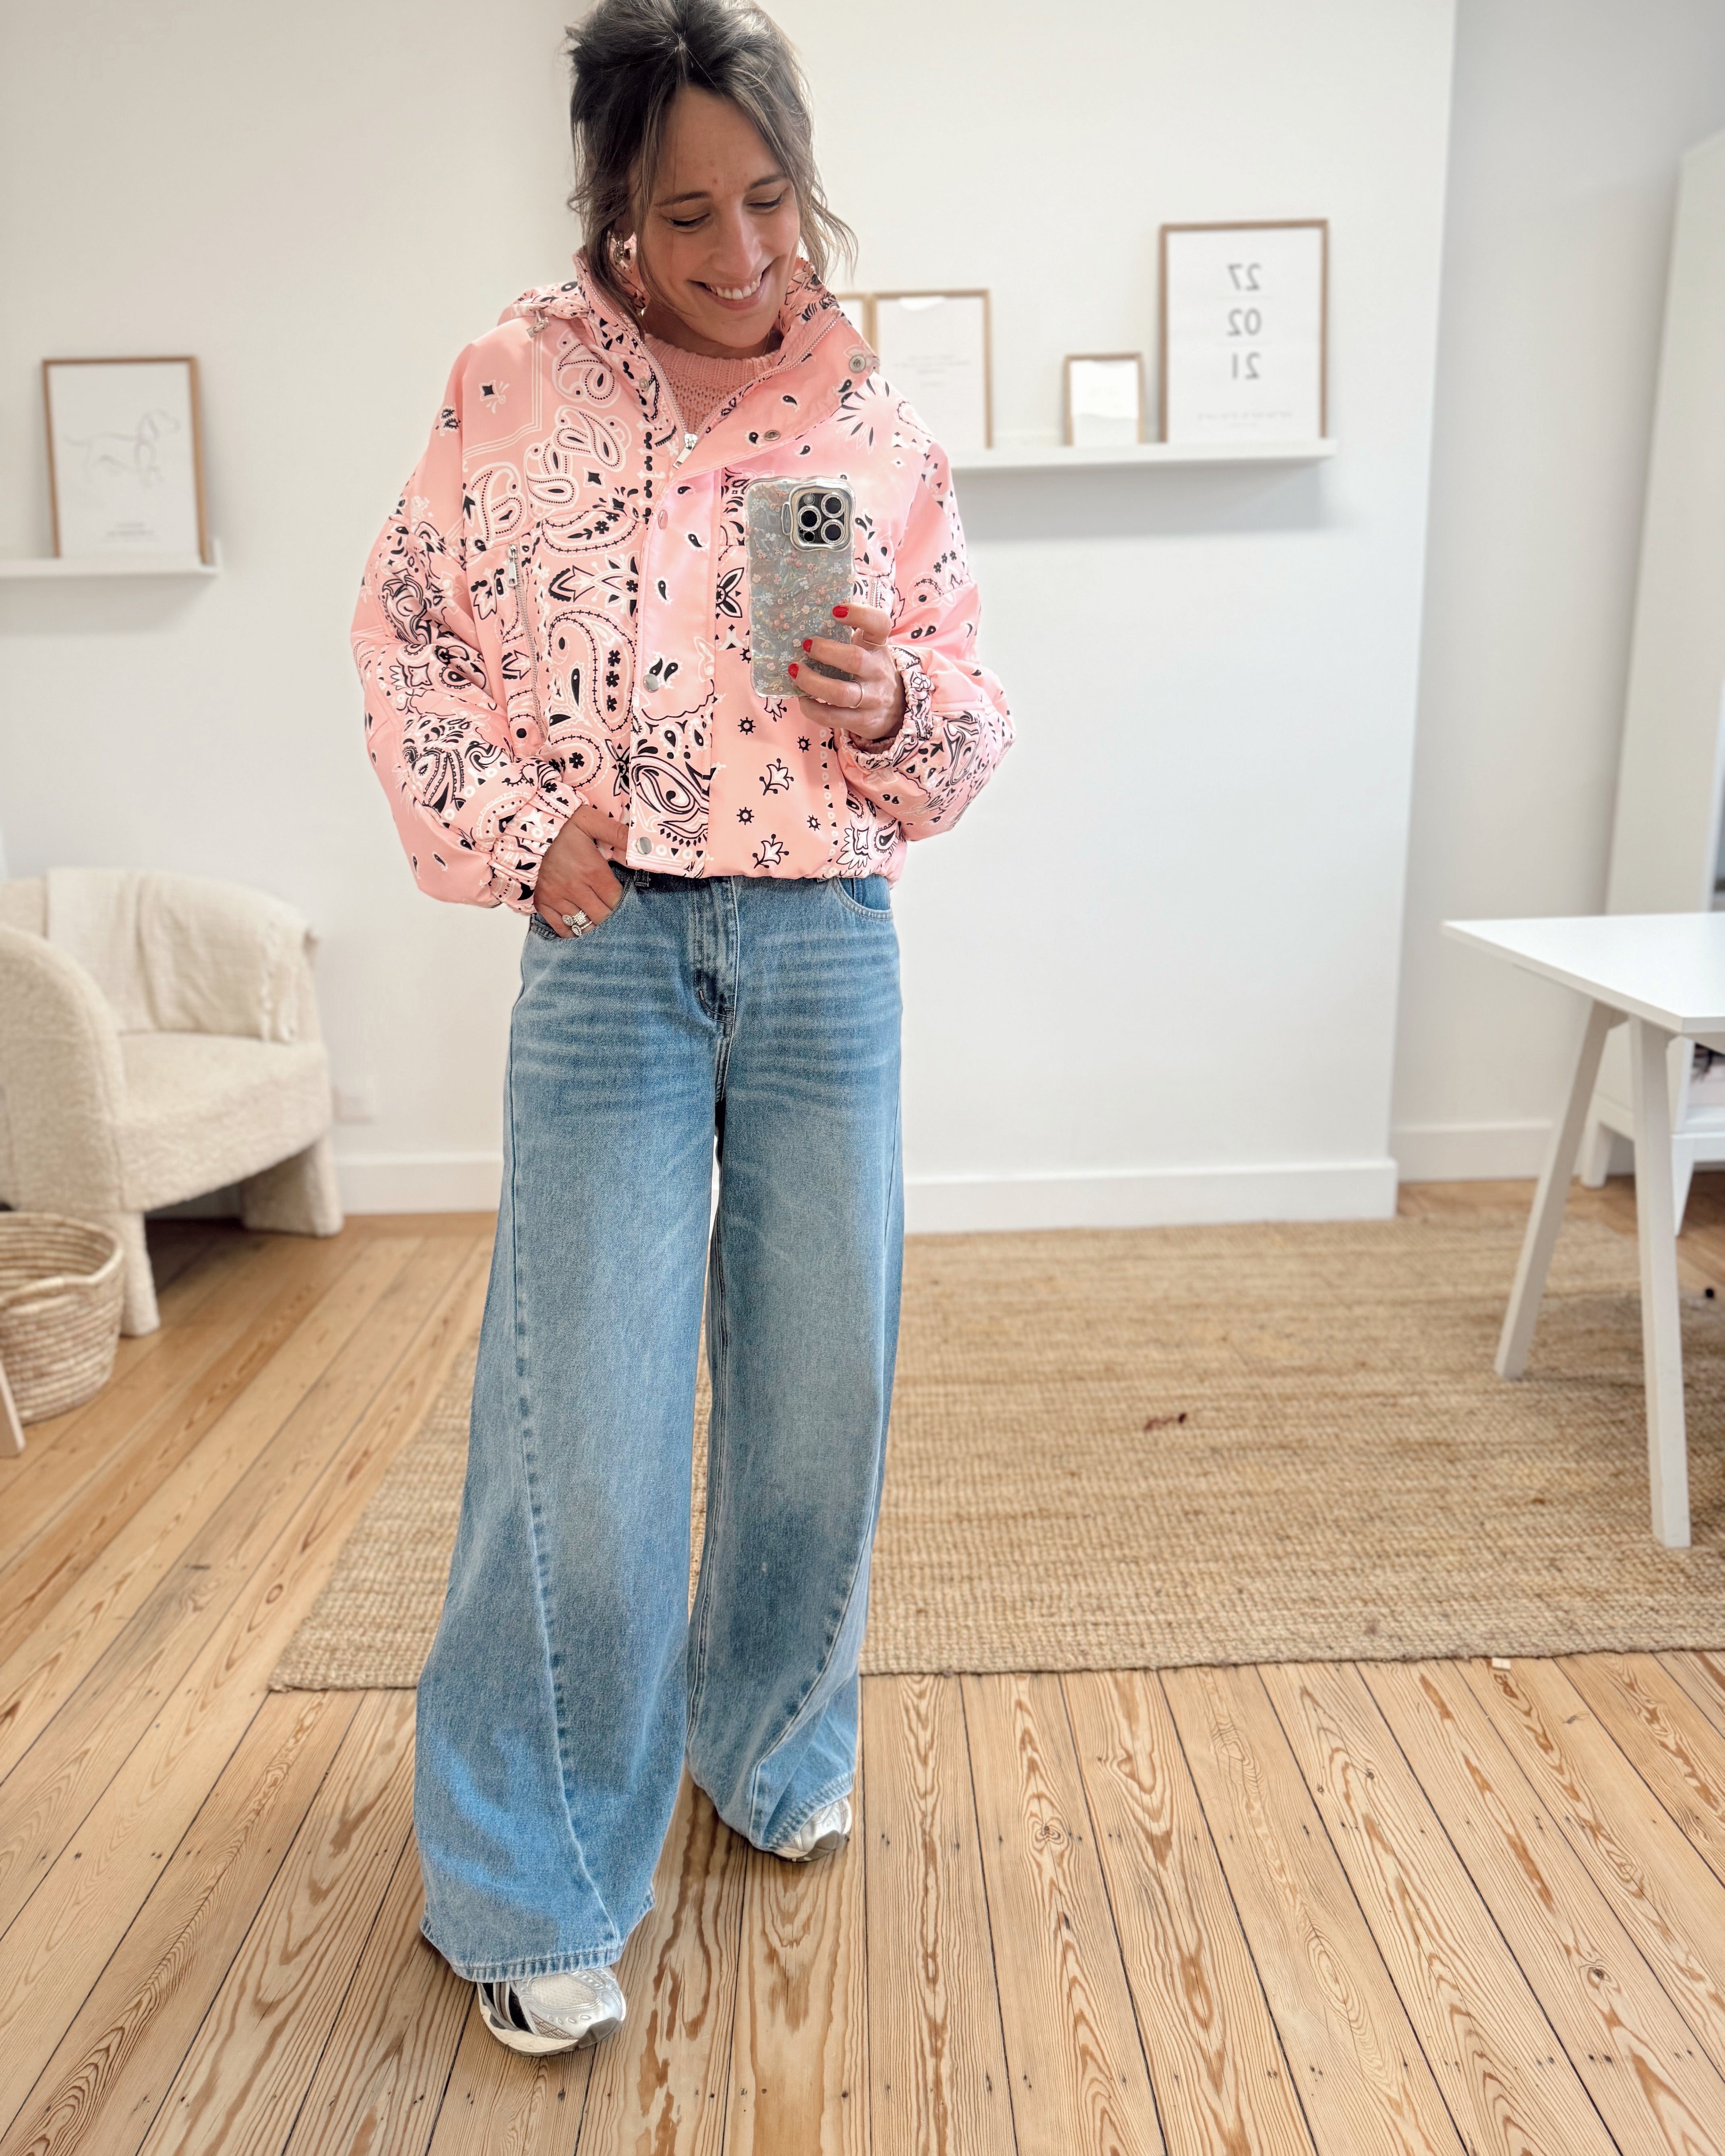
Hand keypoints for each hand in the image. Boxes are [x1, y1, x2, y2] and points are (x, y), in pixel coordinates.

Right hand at [534, 803, 629, 936]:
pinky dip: (573, 931)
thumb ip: (619, 834)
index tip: (625, 897)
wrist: (527, 830)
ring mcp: (557, 898)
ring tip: (599, 916)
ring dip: (594, 924)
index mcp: (592, 871)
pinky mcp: (543, 903)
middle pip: (602, 917)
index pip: (616, 901)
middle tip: (613, 909)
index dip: (624, 902)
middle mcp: (574, 889)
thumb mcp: (592, 821)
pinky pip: (562, 929)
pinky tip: (581, 923)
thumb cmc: (563, 826)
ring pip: (584, 926)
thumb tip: (644, 844)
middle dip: (611, 915)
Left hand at [787, 603, 904, 744]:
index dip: (859, 614)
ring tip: (795, 671)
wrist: (897, 710)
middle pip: (854, 659)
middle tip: (806, 645)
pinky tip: (803, 699)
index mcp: (878, 647)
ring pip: (840, 693)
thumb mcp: (869, 650)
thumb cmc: (871, 672)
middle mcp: (878, 671)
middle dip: (825, 651)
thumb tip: (810, 616)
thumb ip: (849, 635)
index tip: (835, 610)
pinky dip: (812, 708)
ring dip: (812, 682)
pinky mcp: (862, 721)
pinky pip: (832, 717)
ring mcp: (871, 698)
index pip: (879, 625)